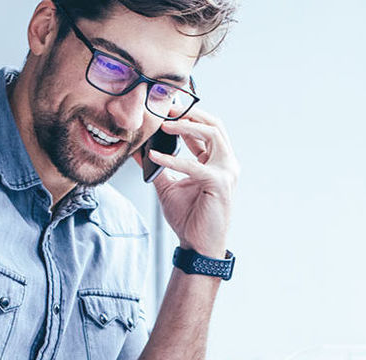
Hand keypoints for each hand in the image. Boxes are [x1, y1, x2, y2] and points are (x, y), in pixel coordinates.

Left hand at [143, 108, 237, 257]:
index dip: (186, 116)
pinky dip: (173, 159)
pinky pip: (194, 165)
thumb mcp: (167, 186)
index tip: (164, 109)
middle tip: (165, 108)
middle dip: (189, 113)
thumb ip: (157, 167)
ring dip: (186, 126)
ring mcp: (227, 172)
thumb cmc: (189, 218)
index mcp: (217, 161)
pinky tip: (154, 157)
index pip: (205, 129)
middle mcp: (226, 163)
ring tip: (163, 125)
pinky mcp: (219, 183)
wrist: (198, 245)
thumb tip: (138, 150)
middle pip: (214, 124)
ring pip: (211, 134)